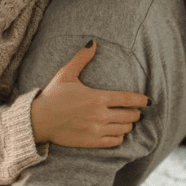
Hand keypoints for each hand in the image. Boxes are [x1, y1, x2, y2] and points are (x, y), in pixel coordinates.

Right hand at [30, 40, 149, 147]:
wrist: (37, 121)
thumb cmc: (52, 96)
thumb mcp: (65, 74)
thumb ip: (81, 59)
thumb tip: (93, 42)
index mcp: (97, 98)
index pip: (128, 99)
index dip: (141, 100)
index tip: (147, 100)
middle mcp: (99, 115)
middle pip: (130, 115)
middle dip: (136, 112)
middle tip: (135, 110)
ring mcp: (96, 130)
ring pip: (124, 128)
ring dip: (128, 124)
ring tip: (126, 120)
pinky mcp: (91, 142)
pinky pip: (115, 141)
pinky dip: (120, 136)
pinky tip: (117, 131)